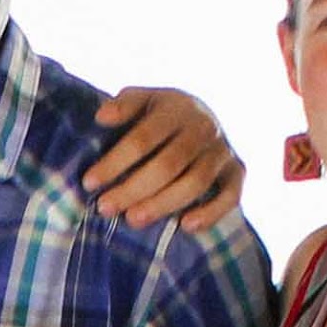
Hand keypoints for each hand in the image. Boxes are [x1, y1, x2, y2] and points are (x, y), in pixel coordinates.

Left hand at [86, 86, 247, 232]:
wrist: (204, 118)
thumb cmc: (162, 115)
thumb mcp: (144, 100)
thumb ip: (124, 105)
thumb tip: (102, 117)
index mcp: (177, 107)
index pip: (143, 138)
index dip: (115, 162)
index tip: (89, 183)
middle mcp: (204, 128)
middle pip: (167, 165)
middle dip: (133, 189)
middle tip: (105, 208)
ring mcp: (223, 151)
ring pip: (194, 183)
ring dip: (162, 204)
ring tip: (132, 220)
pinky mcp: (238, 172)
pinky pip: (230, 196)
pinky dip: (210, 213)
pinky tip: (185, 226)